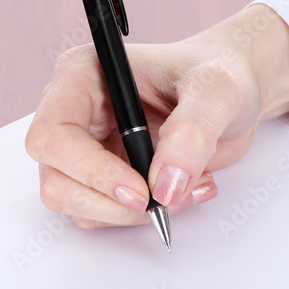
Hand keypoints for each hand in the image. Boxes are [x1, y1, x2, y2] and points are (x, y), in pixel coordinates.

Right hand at [24, 4, 288, 228]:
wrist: (234, 92)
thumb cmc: (218, 73)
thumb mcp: (217, 92)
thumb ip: (191, 133)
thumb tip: (164, 184)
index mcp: (81, 76)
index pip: (53, 134)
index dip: (90, 169)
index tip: (139, 189)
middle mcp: (72, 112)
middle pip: (56, 178)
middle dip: (111, 201)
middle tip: (166, 200)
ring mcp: (83, 148)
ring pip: (74, 203)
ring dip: (128, 212)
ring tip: (185, 189)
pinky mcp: (101, 177)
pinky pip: (101, 213)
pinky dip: (140, 215)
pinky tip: (181, 190)